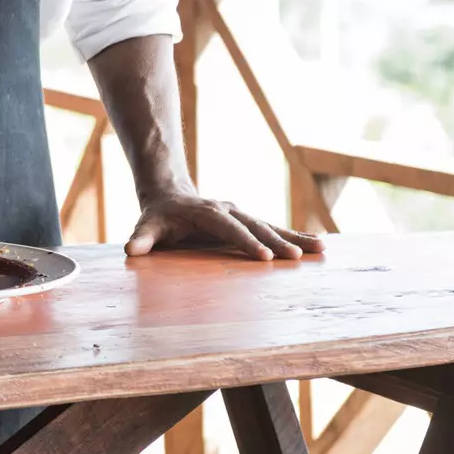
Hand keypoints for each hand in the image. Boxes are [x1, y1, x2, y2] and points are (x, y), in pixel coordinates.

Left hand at [125, 191, 322, 262]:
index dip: (246, 242)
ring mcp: (241, 214)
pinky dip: (295, 237)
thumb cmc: (158, 216)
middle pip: (257, 226)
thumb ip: (141, 239)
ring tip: (321, 249)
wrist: (169, 195)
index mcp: (208, 212)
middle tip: (296, 258)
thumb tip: (131, 251)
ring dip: (295, 238)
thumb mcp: (147, 226)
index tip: (264, 258)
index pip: (229, 228)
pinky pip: (274, 229)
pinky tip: (317, 246)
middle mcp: (229, 210)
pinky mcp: (248, 221)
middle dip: (277, 242)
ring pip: (271, 226)